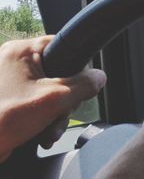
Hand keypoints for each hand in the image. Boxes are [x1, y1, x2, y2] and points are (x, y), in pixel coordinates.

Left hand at [0, 35, 106, 161]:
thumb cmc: (4, 119)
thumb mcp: (56, 98)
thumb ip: (84, 85)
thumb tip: (99, 77)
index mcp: (20, 52)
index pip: (61, 45)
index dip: (77, 66)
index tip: (82, 84)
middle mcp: (11, 62)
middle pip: (58, 73)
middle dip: (64, 101)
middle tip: (60, 114)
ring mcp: (8, 81)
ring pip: (48, 92)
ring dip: (55, 115)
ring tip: (48, 131)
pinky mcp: (7, 99)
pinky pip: (35, 104)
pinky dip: (41, 119)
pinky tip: (40, 134)